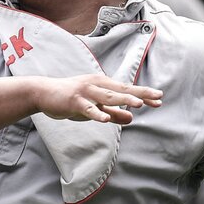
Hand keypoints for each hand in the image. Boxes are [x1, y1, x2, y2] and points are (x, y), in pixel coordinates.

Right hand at [34, 74, 161, 124]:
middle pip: (121, 90)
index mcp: (103, 84)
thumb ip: (113, 113)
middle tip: (157, 97)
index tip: (159, 99)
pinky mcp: (73, 101)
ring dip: (123, 100)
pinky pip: (87, 109)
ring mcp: (85, 92)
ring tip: (139, 104)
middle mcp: (96, 84)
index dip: (143, 94)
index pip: (126, 89)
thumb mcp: (95, 107)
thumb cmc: (70, 100)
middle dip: (140, 94)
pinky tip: (106, 119)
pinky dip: (97, 113)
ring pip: (107, 97)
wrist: (44, 93)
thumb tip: (132, 118)